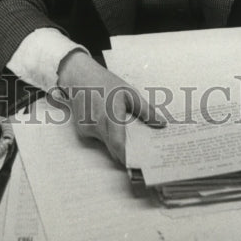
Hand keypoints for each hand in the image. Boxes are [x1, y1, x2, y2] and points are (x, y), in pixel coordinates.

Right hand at [56, 50, 164, 164]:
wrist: (80, 77)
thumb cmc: (106, 83)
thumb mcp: (129, 92)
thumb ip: (146, 110)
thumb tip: (161, 123)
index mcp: (111, 115)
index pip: (118, 144)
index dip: (127, 157)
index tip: (139, 164)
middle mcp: (97, 124)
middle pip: (113, 148)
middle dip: (125, 151)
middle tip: (138, 150)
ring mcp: (88, 129)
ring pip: (106, 144)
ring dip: (115, 141)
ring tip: (123, 130)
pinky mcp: (82, 130)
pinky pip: (98, 139)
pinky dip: (106, 135)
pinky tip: (108, 122)